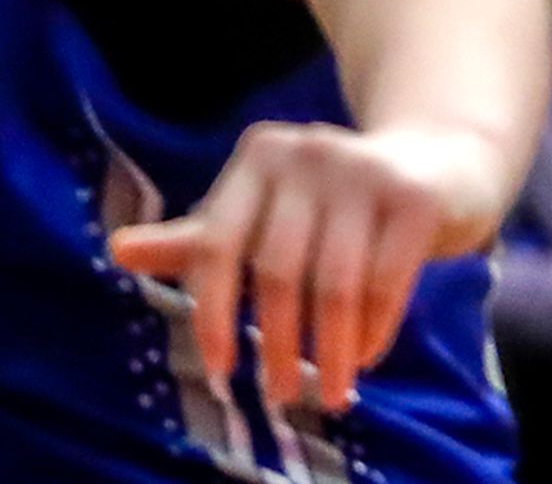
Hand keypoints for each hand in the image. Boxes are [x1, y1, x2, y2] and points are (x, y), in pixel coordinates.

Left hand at [108, 120, 518, 418]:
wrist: (436, 161)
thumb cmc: (332, 200)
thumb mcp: (263, 212)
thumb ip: (198, 238)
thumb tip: (116, 251)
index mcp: (256, 158)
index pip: (217, 243)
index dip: (214, 310)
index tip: (220, 370)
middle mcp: (302, 153)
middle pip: (277, 269)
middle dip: (278, 342)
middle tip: (280, 397)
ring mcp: (360, 171)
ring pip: (335, 283)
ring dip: (330, 350)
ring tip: (330, 392)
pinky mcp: (413, 197)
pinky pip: (388, 281)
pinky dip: (374, 331)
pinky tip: (365, 359)